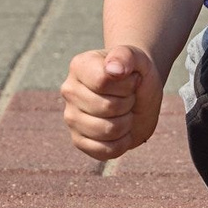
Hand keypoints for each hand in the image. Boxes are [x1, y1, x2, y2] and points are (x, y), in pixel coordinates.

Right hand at [60, 45, 160, 160]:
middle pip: (108, 108)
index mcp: (79, 66)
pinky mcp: (78, 140)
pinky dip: (121, 143)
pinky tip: (121, 131)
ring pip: (107, 131)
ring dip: (126, 123)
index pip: (103, 82)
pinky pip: (104, 151)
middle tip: (128, 97)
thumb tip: (113, 69)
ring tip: (124, 112)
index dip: (126, 84)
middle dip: (128, 104)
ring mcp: (71, 117)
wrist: (138, 94)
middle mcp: (69, 91)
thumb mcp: (138, 59)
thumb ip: (126, 56)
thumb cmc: (135, 74)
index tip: (131, 78)